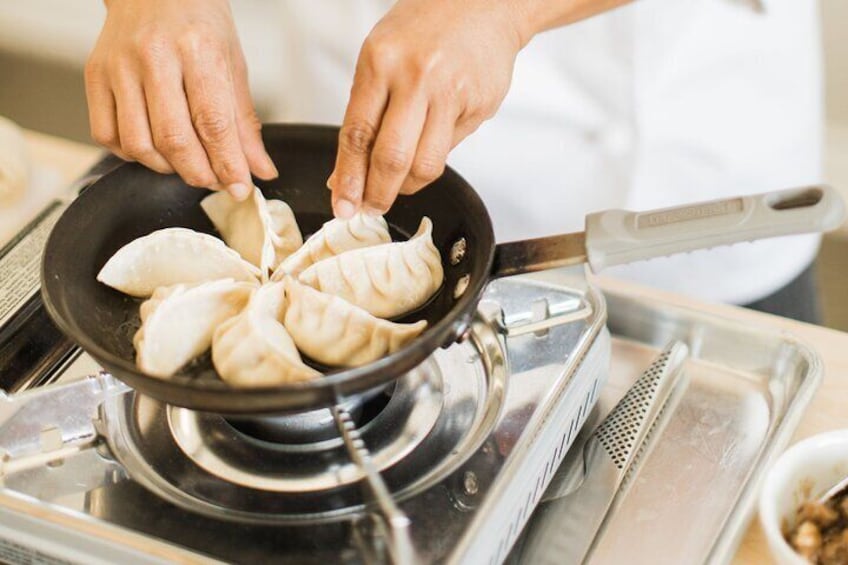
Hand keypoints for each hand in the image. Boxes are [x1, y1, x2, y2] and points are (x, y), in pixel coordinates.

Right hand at [85, 0, 276, 198]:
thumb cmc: (198, 22)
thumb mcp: (233, 65)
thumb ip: (244, 123)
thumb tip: (260, 170)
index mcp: (197, 50)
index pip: (213, 123)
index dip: (228, 165)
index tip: (240, 188)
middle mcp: (154, 57)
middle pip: (174, 139)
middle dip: (199, 173)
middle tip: (214, 180)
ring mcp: (119, 66)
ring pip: (138, 144)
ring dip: (166, 168)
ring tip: (185, 162)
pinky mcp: (95, 75)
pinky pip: (108, 135)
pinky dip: (132, 154)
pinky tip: (153, 147)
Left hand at [327, 0, 526, 217]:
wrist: (482, 3)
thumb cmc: (423, 29)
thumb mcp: (379, 58)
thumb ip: (365, 115)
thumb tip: (346, 173)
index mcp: (382, 62)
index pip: (358, 133)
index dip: (348, 178)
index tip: (342, 204)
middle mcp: (417, 78)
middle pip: (392, 158)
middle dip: (378, 194)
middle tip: (370, 208)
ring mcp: (452, 93)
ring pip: (426, 165)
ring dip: (408, 187)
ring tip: (398, 186)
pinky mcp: (478, 106)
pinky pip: (451, 149)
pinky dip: (434, 156)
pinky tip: (430, 140)